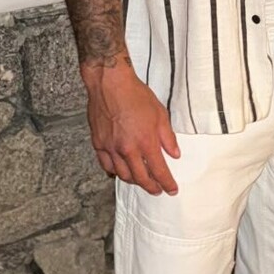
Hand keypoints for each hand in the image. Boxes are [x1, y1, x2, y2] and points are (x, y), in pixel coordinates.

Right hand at [82, 61, 180, 194]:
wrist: (110, 83)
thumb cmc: (135, 95)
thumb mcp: (160, 114)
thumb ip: (168, 137)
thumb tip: (174, 153)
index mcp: (146, 142)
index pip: (159, 171)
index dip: (167, 183)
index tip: (171, 189)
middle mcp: (128, 149)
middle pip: (140, 178)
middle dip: (151, 187)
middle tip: (157, 189)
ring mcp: (111, 148)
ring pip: (123, 175)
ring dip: (134, 181)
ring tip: (140, 181)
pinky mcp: (99, 143)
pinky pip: (106, 165)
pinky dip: (114, 172)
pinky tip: (120, 172)